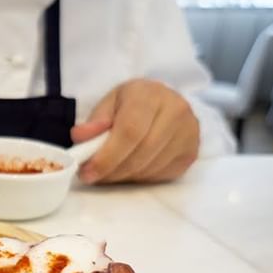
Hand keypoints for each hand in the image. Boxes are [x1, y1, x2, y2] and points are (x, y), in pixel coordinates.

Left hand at [71, 80, 199, 183]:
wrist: (163, 102)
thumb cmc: (131, 103)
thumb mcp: (109, 103)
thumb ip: (94, 120)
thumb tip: (81, 136)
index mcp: (150, 94)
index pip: (129, 131)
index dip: (106, 157)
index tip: (87, 172)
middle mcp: (175, 110)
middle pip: (141, 152)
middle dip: (112, 171)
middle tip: (93, 176)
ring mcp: (188, 132)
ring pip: (151, 167)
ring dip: (125, 177)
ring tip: (110, 171)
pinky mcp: (192, 152)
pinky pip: (161, 175)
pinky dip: (140, 178)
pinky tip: (131, 169)